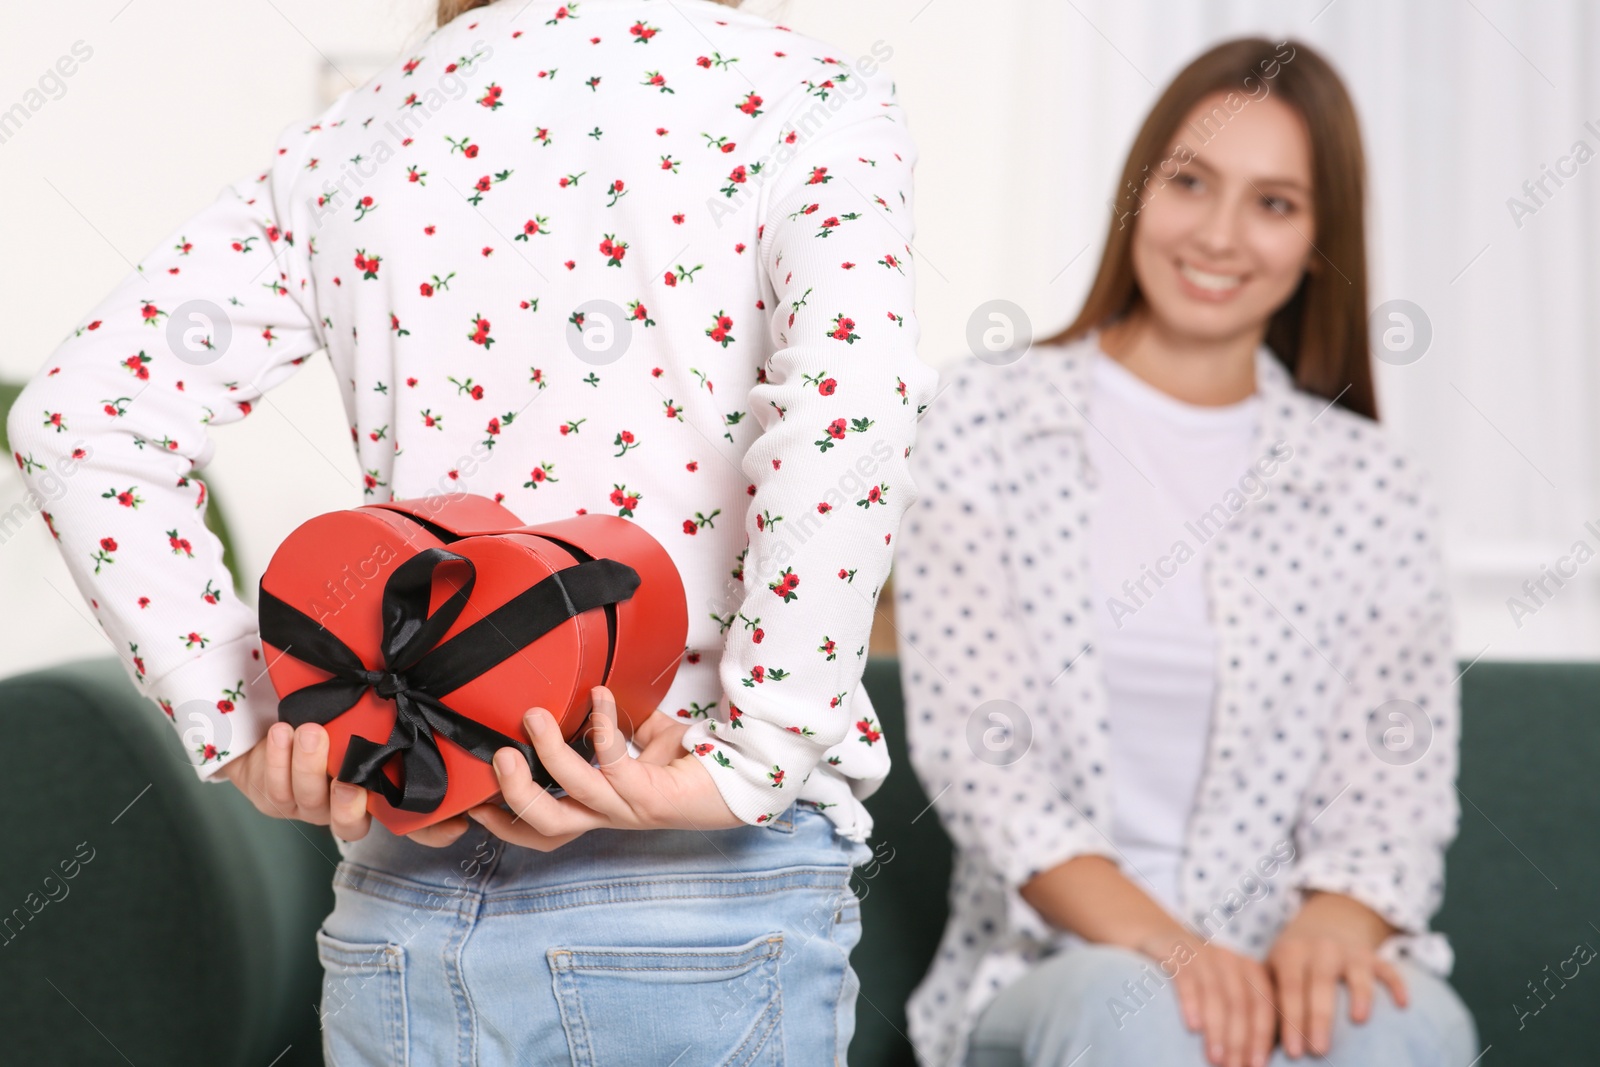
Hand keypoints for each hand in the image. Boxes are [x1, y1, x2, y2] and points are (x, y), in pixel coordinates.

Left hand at [219, 721, 469, 847]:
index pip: (413, 825)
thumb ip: (390, 718)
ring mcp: (309, 807)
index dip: (435, 831)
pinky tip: (281, 733)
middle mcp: (345, 808)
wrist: (276, 721)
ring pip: (308, 801)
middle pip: (350, 824)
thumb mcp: (363, 716)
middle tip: (347, 777)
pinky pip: (274, 789)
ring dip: (308, 766)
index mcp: (377, 795)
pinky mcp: (274, 800)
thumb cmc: (331, 718)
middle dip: (347, 803)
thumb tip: (431, 697)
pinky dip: (276, 759)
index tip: (455, 824)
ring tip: (309, 732)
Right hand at [466, 685, 741, 849]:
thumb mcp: (642, 737)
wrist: (741, 775)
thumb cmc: (693, 760)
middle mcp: (610, 814)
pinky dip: (602, 728)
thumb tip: (584, 695)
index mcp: (600, 805)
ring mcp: (631, 808)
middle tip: (495, 756)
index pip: (543, 826)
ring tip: (533, 717)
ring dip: (549, 754)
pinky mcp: (653, 796)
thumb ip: (611, 725)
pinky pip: (615, 764)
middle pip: (547, 828)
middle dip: (513, 797)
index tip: (472, 796)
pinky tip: (599, 699)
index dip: (505, 819)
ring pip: (574, 795)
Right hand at [1135, 929, 1276, 1066]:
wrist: (1160, 940)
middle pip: (1240, 1003)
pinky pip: (1186, 978)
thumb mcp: (1226, 990)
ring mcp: (1202, 953)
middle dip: (1238, 1039)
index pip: (1262, 1005)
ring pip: (1215, 994)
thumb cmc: (1200, 980)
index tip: (1257, 1065)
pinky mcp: (1175, 952)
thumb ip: (1244, 1015)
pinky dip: (1191, 1003)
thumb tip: (1255, 1060)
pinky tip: (1192, 1027)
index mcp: (1250, 969)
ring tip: (1214, 1058)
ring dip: (1217, 1030)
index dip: (1261, 1036)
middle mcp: (1230, 959)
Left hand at [1267, 892, 1407, 1057]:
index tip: (1293, 1052)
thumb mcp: (1274, 970)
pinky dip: (1397, 985)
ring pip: (1356, 973)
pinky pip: (1389, 969)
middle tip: (1319, 1051)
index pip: (1289, 988)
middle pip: (1319, 983)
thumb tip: (1256, 1049)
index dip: (1290, 1020)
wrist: (1324, 924)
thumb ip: (1268, 1002)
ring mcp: (1350, 951)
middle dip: (1319, 1018)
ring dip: (1359, 995)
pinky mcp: (1374, 957)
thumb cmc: (1293, 964)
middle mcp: (1320, 948)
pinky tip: (1403, 1005)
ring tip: (1359, 1021)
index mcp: (1290, 953)